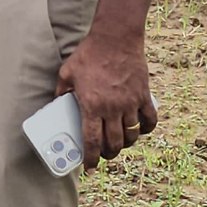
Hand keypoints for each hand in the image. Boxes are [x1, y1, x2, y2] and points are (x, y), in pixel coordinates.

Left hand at [56, 23, 157, 170]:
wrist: (116, 38)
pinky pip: (149, 120)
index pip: (92, 141)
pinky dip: (146, 129)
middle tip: (103, 154)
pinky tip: (140, 130)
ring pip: (131, 135)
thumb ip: (61, 91)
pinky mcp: (144, 96)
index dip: (91, 159)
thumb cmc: (89, 54)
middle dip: (108, 154)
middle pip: (114, 143)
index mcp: (92, 106)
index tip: (89, 168)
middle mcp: (112, 109)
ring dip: (125, 144)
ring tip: (119, 143)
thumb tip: (57, 103)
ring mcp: (130, 103)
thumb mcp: (67, 72)